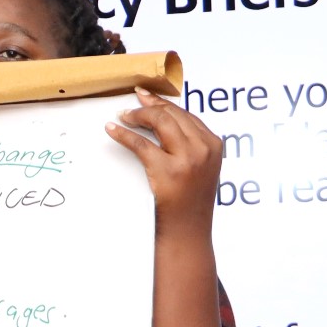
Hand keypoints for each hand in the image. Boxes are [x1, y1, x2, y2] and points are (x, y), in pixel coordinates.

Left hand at [106, 88, 220, 239]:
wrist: (188, 229)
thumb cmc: (191, 201)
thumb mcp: (202, 168)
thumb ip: (192, 146)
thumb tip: (168, 124)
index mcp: (213, 144)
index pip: (186, 114)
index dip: (164, 103)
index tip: (147, 96)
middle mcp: (203, 148)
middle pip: (172, 115)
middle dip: (149, 106)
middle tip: (131, 104)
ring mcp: (187, 159)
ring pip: (160, 123)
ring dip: (138, 116)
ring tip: (122, 116)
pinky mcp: (168, 170)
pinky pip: (141, 144)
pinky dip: (124, 134)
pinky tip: (113, 130)